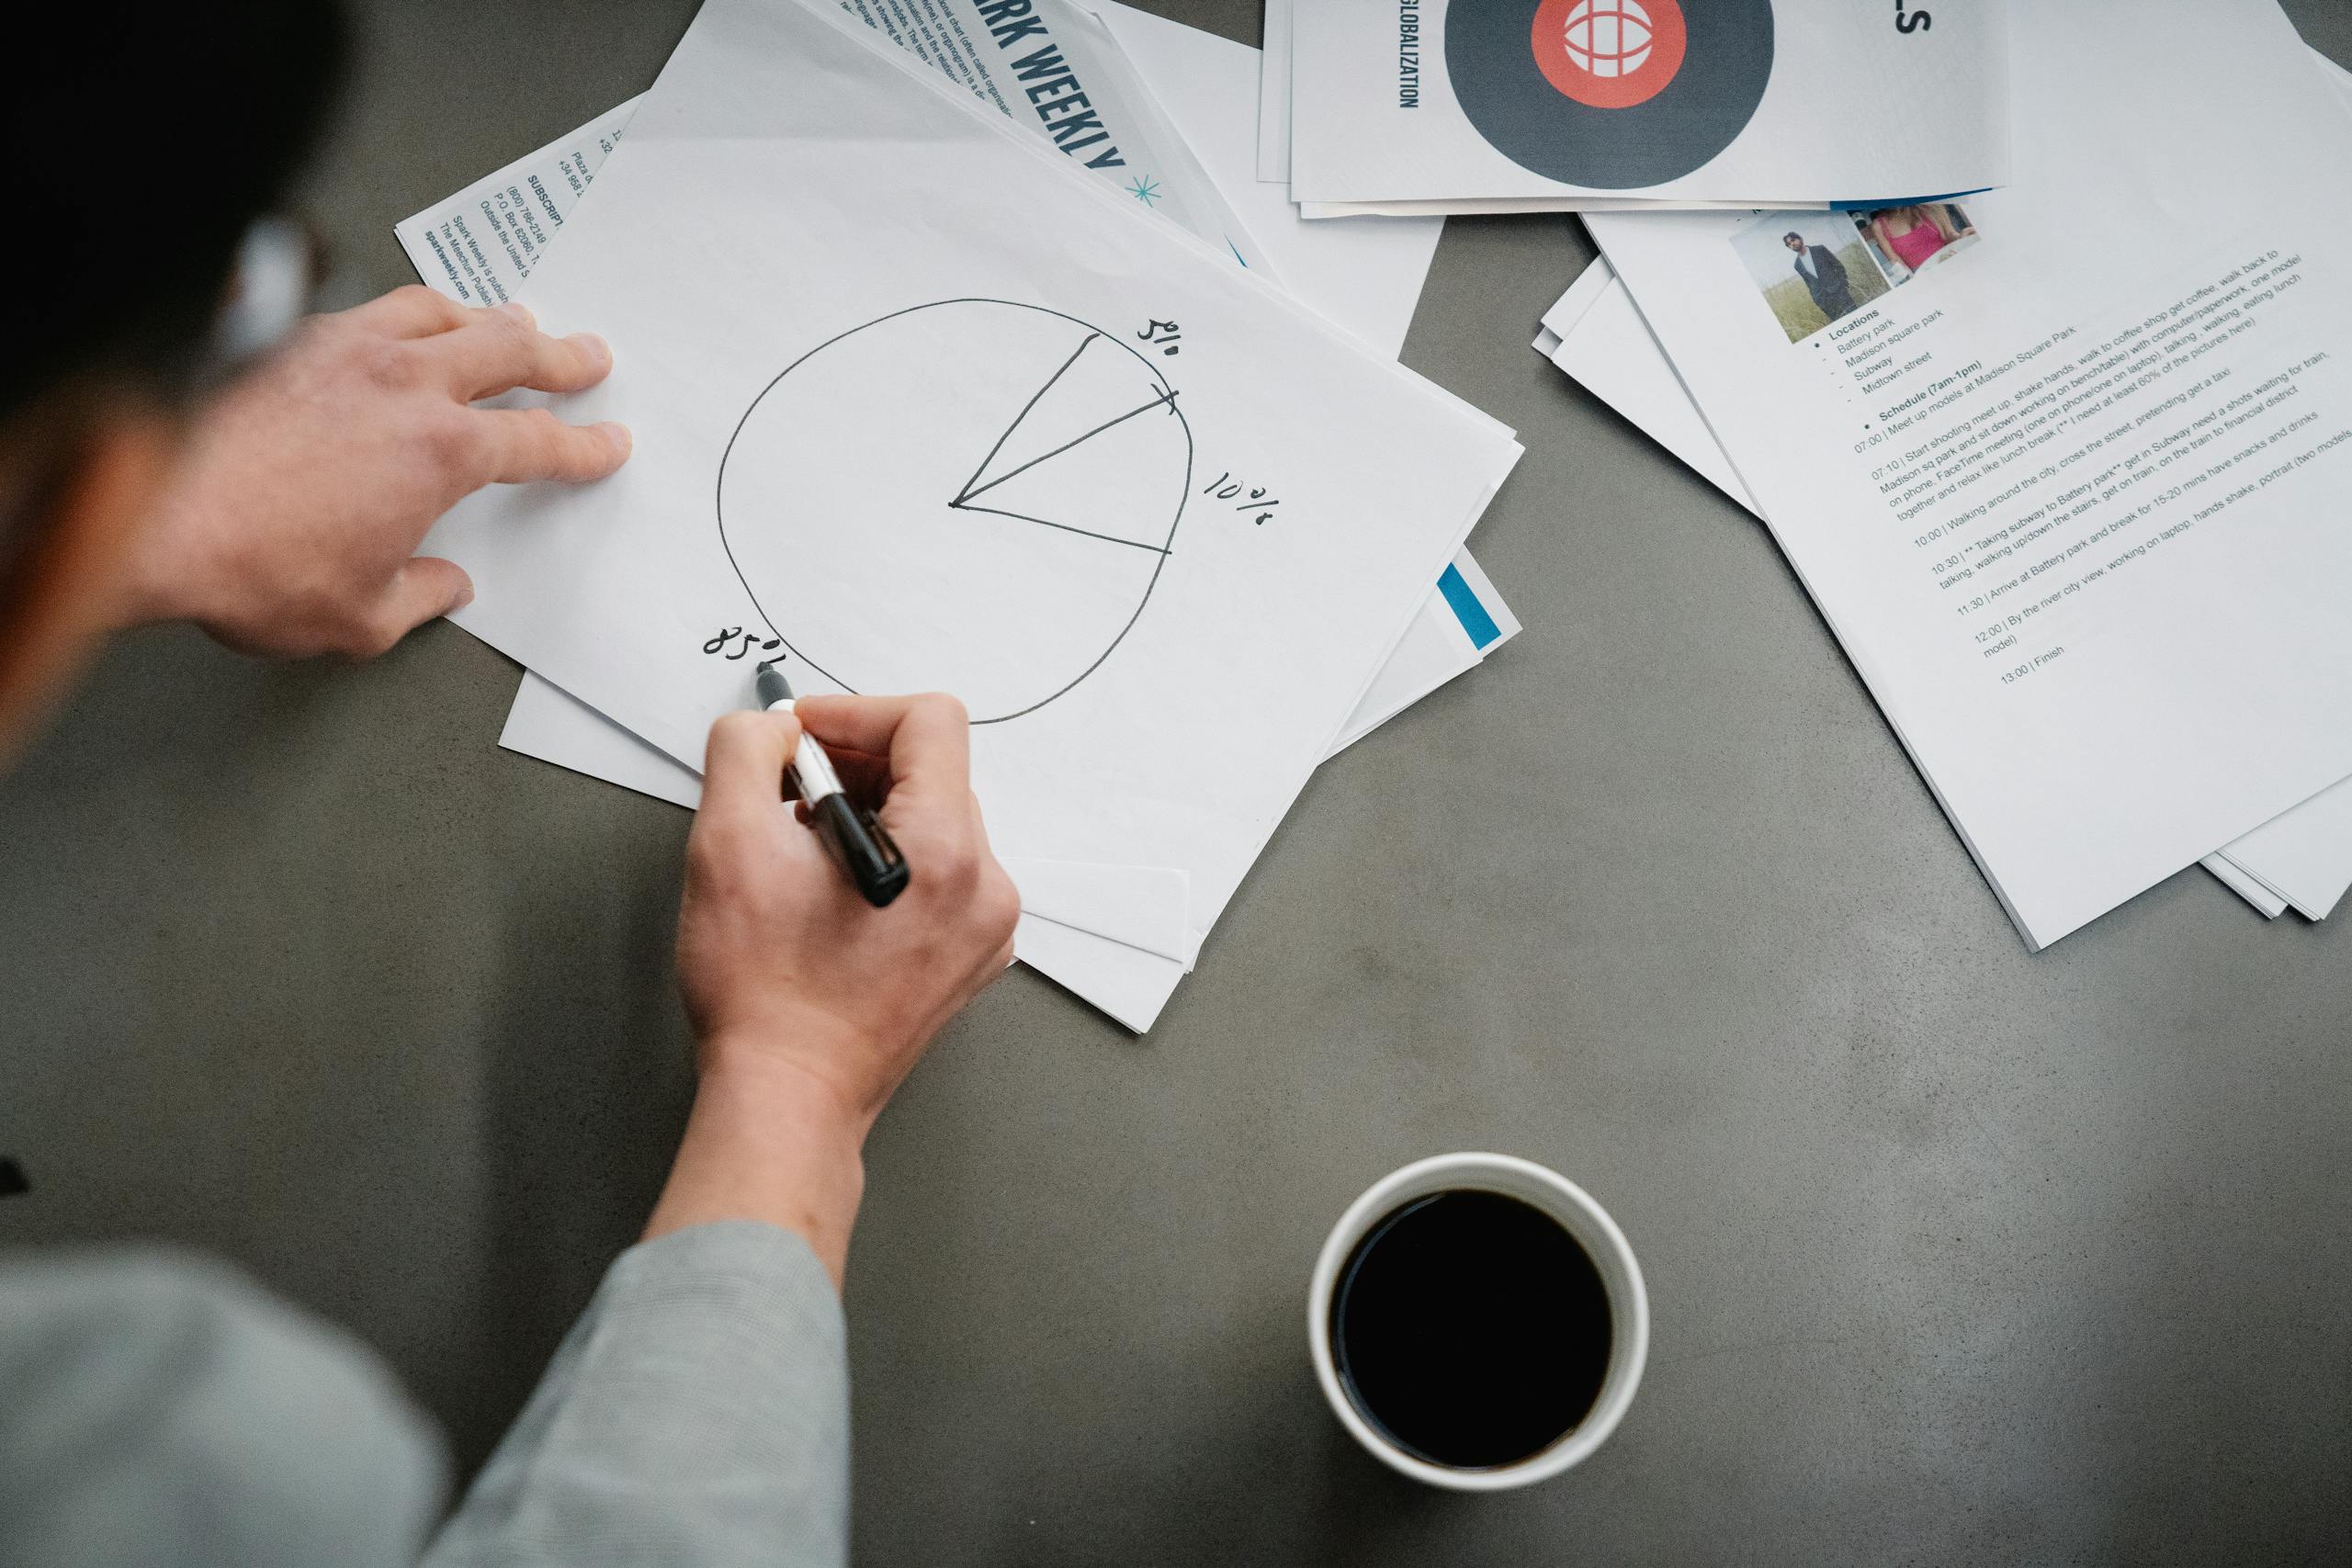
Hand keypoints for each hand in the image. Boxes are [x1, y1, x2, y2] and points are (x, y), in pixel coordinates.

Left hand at [124, 286, 629, 656]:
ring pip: (438, 311)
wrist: (148, 516)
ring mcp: (343, 349)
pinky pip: (367, 306)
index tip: (605, 442)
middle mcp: (403, 385)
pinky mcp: (285, 337)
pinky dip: (404, 311)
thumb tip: (442, 586)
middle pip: (508, 351)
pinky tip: (399, 322)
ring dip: (484, 316)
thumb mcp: (358, 617)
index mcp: (441, 453)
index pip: (538, 443)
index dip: (583, 446)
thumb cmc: (249, 564)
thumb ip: (416, 597)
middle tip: (585, 357)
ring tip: (505, 320)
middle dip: (558, 357)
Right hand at [650, 693, 1020, 1278]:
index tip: (802, 740)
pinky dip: (887, 862)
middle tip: (788, 800)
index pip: (929, 722)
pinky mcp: (968, 957)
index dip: (854, 713)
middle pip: (934, 771)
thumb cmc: (764, 996)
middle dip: (856, 768)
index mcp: (945, 852)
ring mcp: (983, 929)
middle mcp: (984, 888)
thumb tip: (773, 729)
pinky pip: (939, 873)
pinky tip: (830, 897)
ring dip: (867, 815)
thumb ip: (746, 752)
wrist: (786, 1097)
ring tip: (803, 856)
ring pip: (934, 821)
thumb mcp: (726, 844)